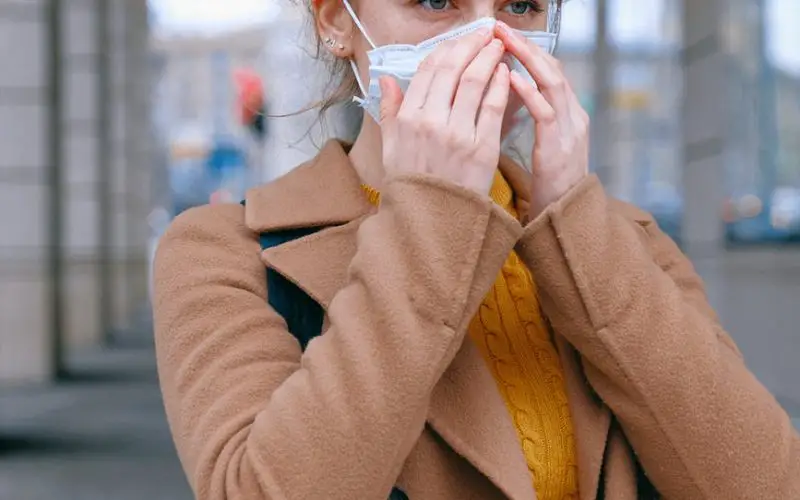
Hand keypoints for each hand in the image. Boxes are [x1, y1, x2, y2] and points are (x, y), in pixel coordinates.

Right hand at [378, 29, 509, 195]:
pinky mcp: (482, 148)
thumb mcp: (391, 149)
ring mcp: (457, 135)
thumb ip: (389, 111)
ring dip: (488, 57)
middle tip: (484, 33)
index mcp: (407, 119)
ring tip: (498, 47)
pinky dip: (501, 84)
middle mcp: (430, 122)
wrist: (431, 223)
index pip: (427, 70)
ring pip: (475, 81)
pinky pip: (493, 106)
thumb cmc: (412, 186)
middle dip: (470, 44)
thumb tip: (385, 80)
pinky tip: (506, 73)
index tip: (460, 40)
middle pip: (452, 69)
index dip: (446, 49)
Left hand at [495, 21, 589, 218]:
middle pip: (552, 68)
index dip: (526, 50)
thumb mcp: (542, 145)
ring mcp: (570, 131)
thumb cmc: (547, 185)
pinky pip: (546, 114)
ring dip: (527, 60)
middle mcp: (573, 116)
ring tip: (504, 41)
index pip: (548, 71)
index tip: (501, 35)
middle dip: (526, 45)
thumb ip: (532, 120)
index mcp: (567, 114)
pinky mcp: (560, 149)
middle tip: (499, 27)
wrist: (565, 221)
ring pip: (553, 83)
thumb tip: (505, 95)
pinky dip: (529, 93)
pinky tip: (511, 79)